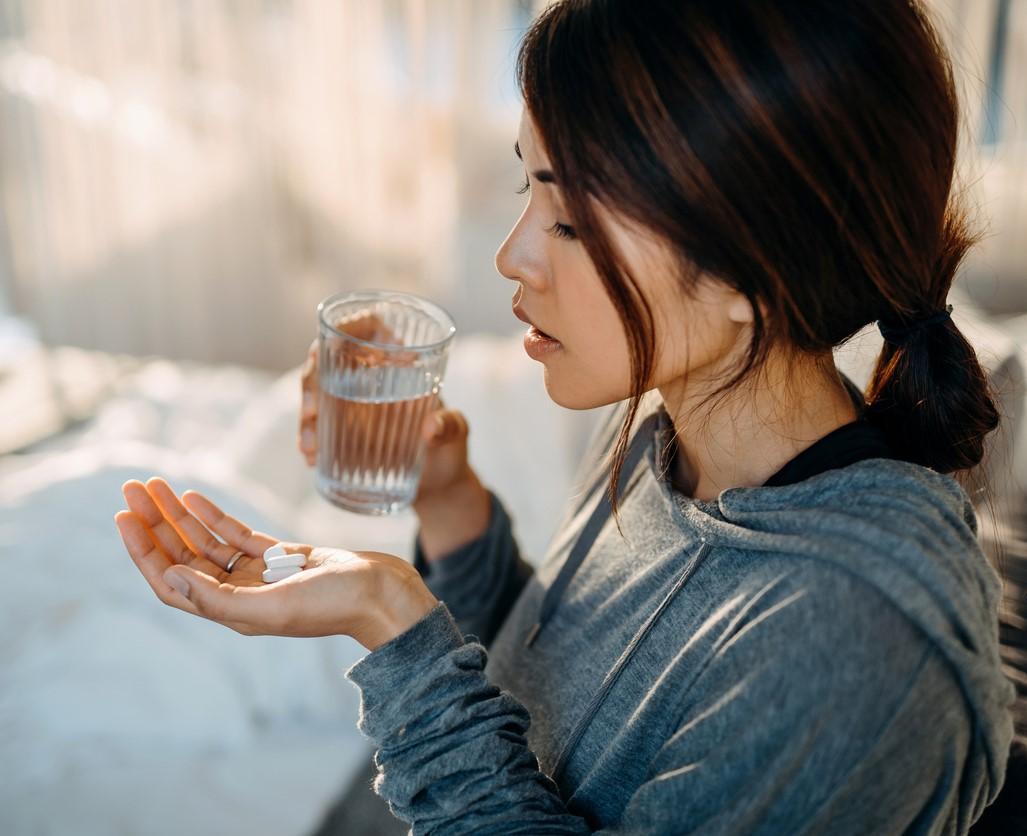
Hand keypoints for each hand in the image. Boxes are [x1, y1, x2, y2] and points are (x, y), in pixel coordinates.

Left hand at [113, 477, 438, 649]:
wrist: (384, 594)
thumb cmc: (336, 605)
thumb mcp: (275, 607)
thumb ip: (220, 599)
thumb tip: (169, 577)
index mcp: (232, 612)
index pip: (172, 581)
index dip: (144, 551)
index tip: (124, 517)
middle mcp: (239, 594)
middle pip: (183, 556)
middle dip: (155, 522)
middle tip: (132, 487)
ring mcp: (260, 574)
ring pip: (206, 541)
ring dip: (179, 514)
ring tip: (155, 483)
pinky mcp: (282, 556)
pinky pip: (236, 534)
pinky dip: (214, 515)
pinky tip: (194, 495)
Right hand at [298, 323, 477, 509]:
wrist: (439, 487)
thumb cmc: (451, 449)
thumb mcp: (458, 434)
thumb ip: (451, 426)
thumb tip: (432, 428)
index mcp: (399, 363)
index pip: (369, 327)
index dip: (348, 325)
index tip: (335, 341)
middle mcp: (371, 378)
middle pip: (329, 360)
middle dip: (312, 382)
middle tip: (311, 412)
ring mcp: (352, 404)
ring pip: (316, 394)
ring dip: (306, 417)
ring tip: (310, 447)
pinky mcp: (343, 432)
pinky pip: (317, 427)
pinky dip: (309, 440)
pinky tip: (309, 457)